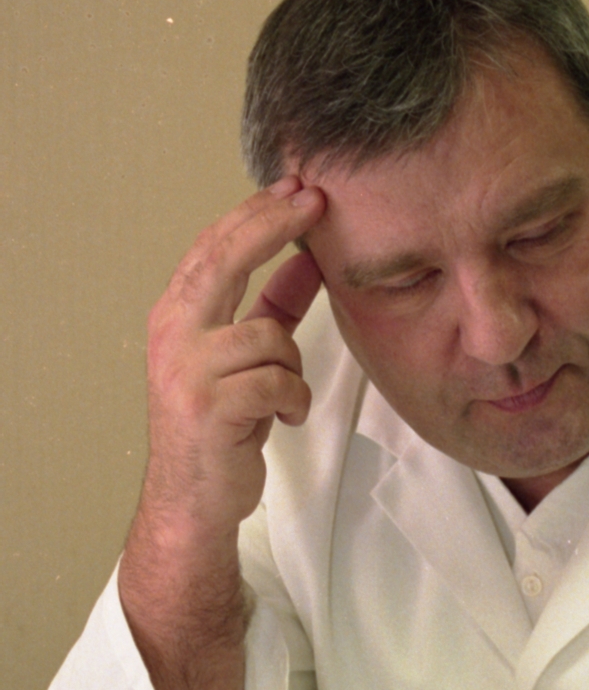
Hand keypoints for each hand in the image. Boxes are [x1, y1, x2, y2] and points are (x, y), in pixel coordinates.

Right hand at [141, 177, 326, 541]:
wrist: (192, 499)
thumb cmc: (220, 428)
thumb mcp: (246, 360)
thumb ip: (272, 309)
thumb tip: (307, 262)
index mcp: (176, 317)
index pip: (215, 249)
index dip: (256, 214)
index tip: (298, 189)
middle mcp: (173, 335)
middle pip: (224, 260)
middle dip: (273, 225)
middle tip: (315, 202)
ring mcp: (187, 370)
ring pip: (268, 336)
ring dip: (291, 367)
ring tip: (283, 395)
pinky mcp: (210, 407)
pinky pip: (277, 381)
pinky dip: (293, 400)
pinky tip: (284, 417)